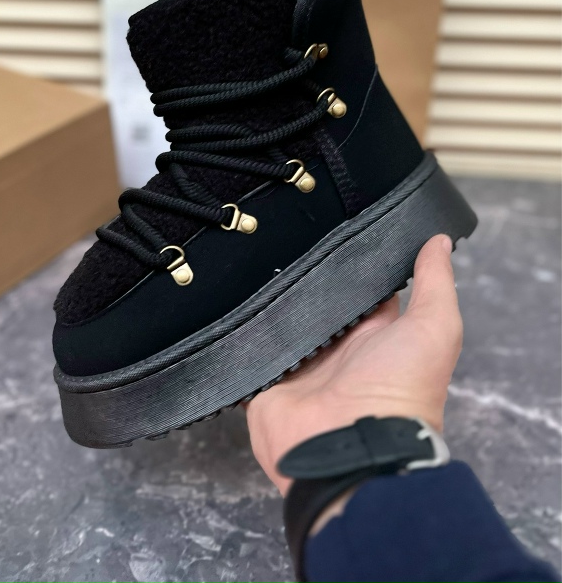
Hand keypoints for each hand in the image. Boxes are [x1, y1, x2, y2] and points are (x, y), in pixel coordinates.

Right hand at [245, 234, 461, 494]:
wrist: (350, 449)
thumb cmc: (400, 387)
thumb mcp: (434, 329)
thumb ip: (435, 284)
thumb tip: (439, 238)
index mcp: (374, 334)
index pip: (362, 286)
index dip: (354, 257)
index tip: (336, 218)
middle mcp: (336, 346)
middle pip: (317, 300)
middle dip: (305, 272)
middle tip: (284, 227)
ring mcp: (299, 363)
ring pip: (282, 318)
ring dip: (271, 295)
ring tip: (250, 247)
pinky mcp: (266, 377)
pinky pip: (250, 346)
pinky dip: (242, 326)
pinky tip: (228, 292)